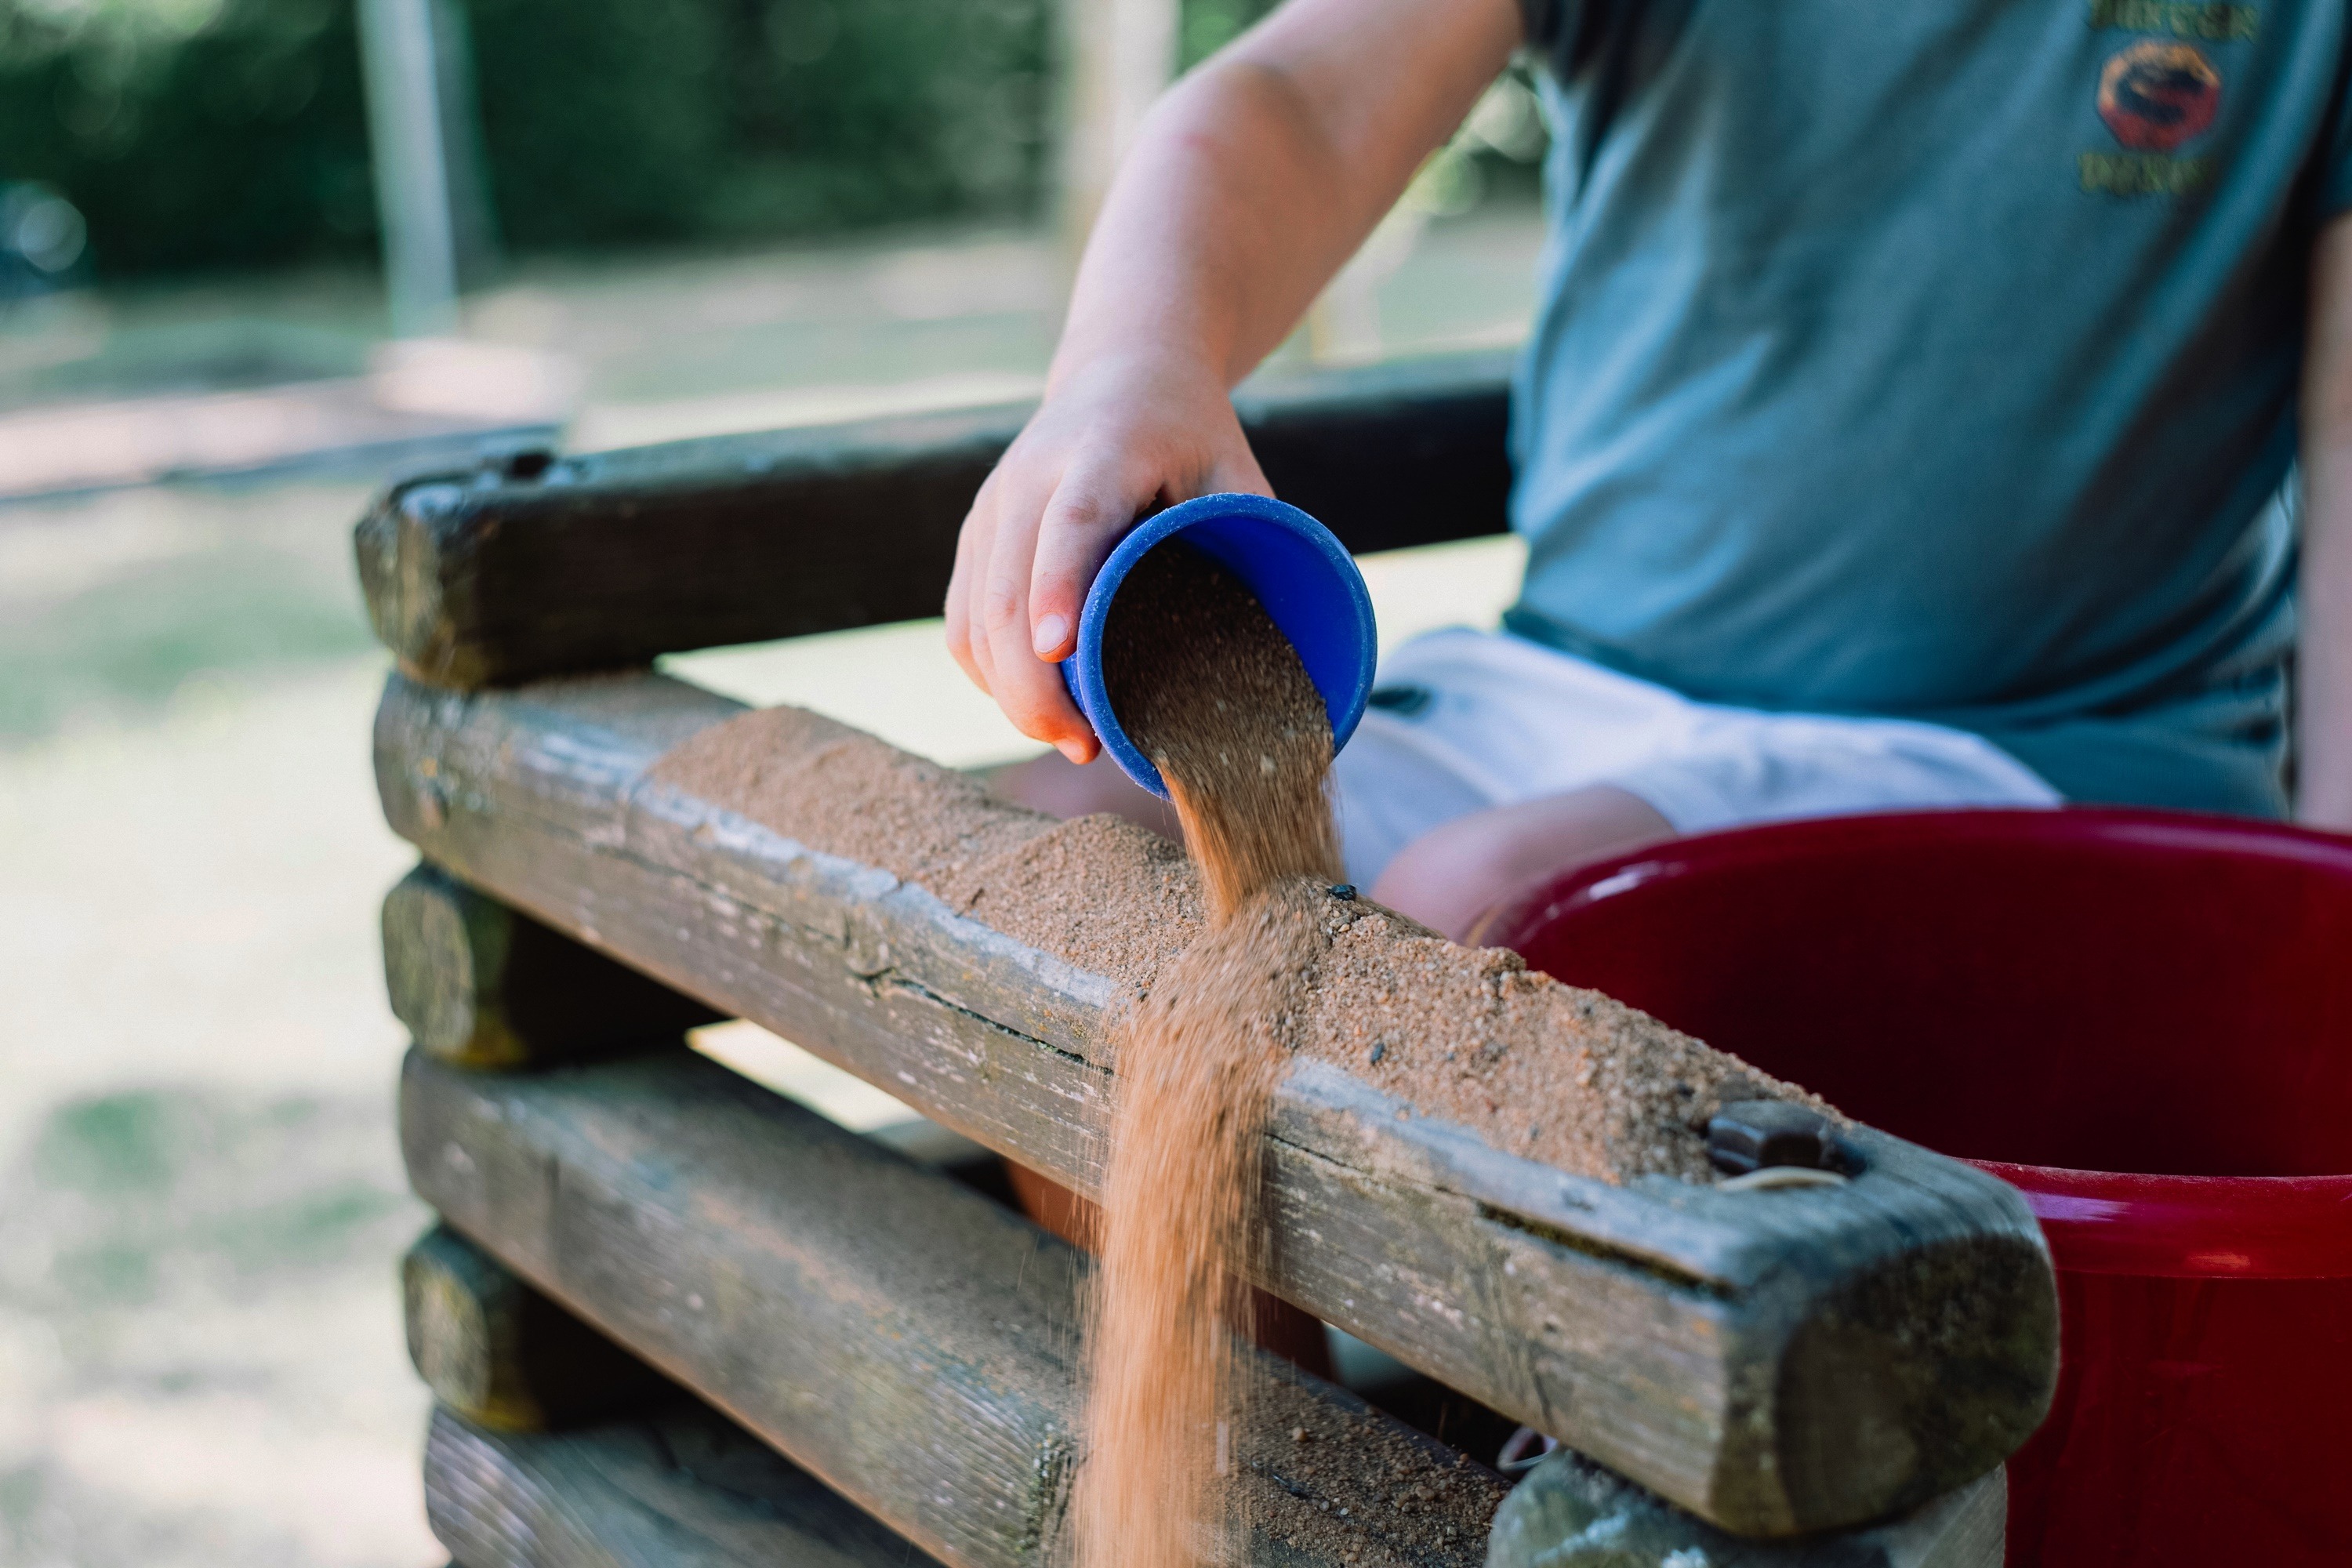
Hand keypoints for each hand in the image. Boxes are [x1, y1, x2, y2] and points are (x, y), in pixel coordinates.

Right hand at [945, 352, 1269, 762]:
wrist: (1118, 372)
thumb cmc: (1189, 433)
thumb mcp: (1235, 467)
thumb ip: (1253, 538)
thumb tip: (1280, 646)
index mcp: (1102, 452)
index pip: (1069, 523)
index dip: (1058, 586)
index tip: (1059, 649)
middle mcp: (1030, 478)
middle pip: (1006, 591)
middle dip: (1031, 682)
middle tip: (1081, 743)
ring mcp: (992, 509)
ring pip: (975, 617)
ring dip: (1009, 691)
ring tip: (1066, 738)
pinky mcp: (975, 537)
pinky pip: (962, 620)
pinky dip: (988, 673)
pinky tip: (1027, 706)